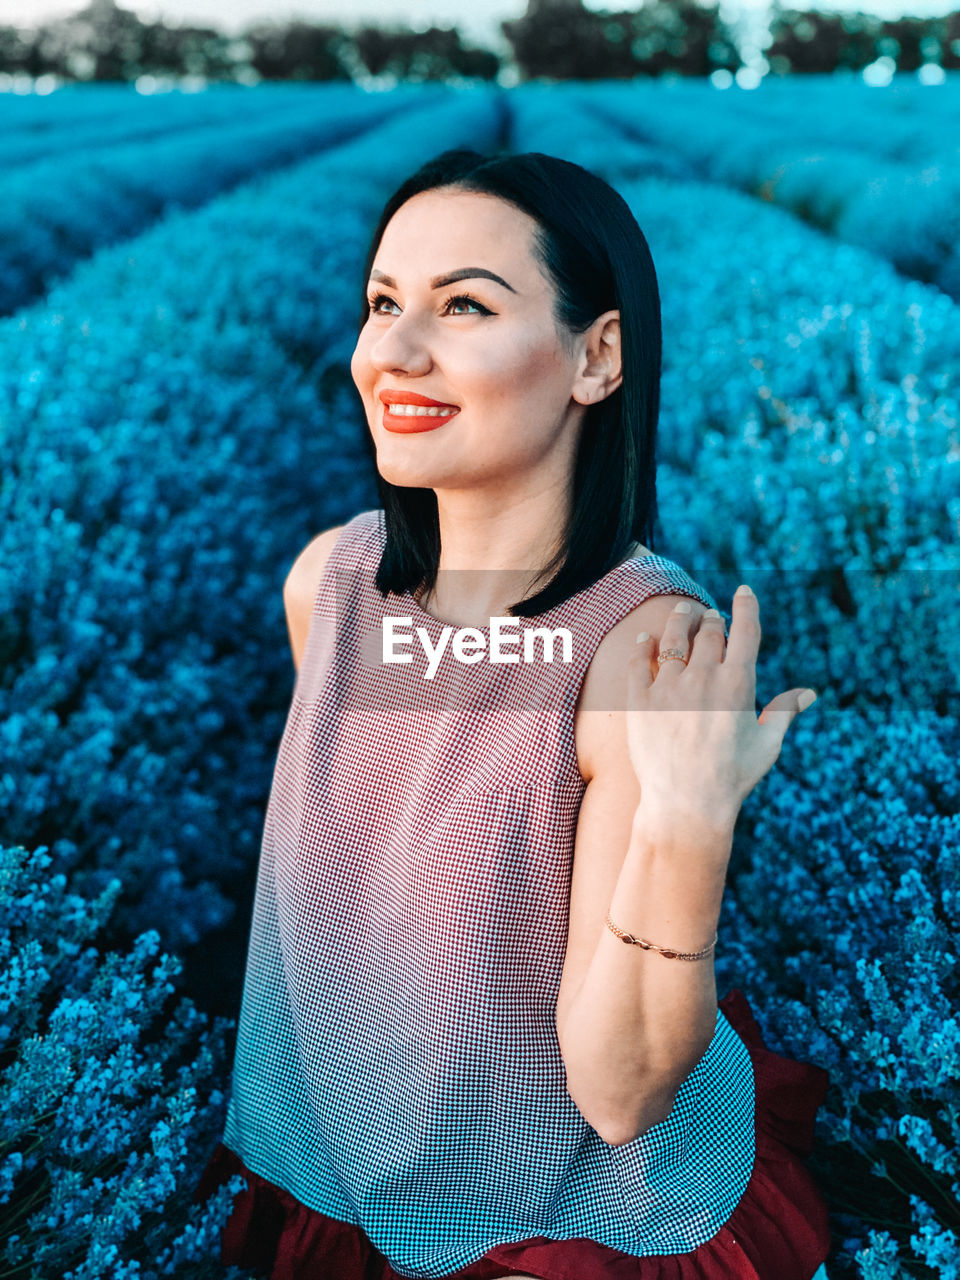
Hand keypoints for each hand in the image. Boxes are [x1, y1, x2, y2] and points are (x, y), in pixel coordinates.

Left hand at [626, 587, 816, 825]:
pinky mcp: (639, 700)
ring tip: (682, 614)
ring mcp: (669, 687)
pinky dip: (644, 645)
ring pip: (672, 638)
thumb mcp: (766, 745)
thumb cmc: (732, 778)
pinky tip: (646, 639)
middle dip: (712, 620)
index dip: (746, 606)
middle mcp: (704, 679)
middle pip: (709, 632)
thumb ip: (785, 712)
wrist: (685, 805)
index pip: (745, 631)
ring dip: (680, 620)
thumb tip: (810, 693)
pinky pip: (639, 661)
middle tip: (710, 618)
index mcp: (739, 685)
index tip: (744, 591)